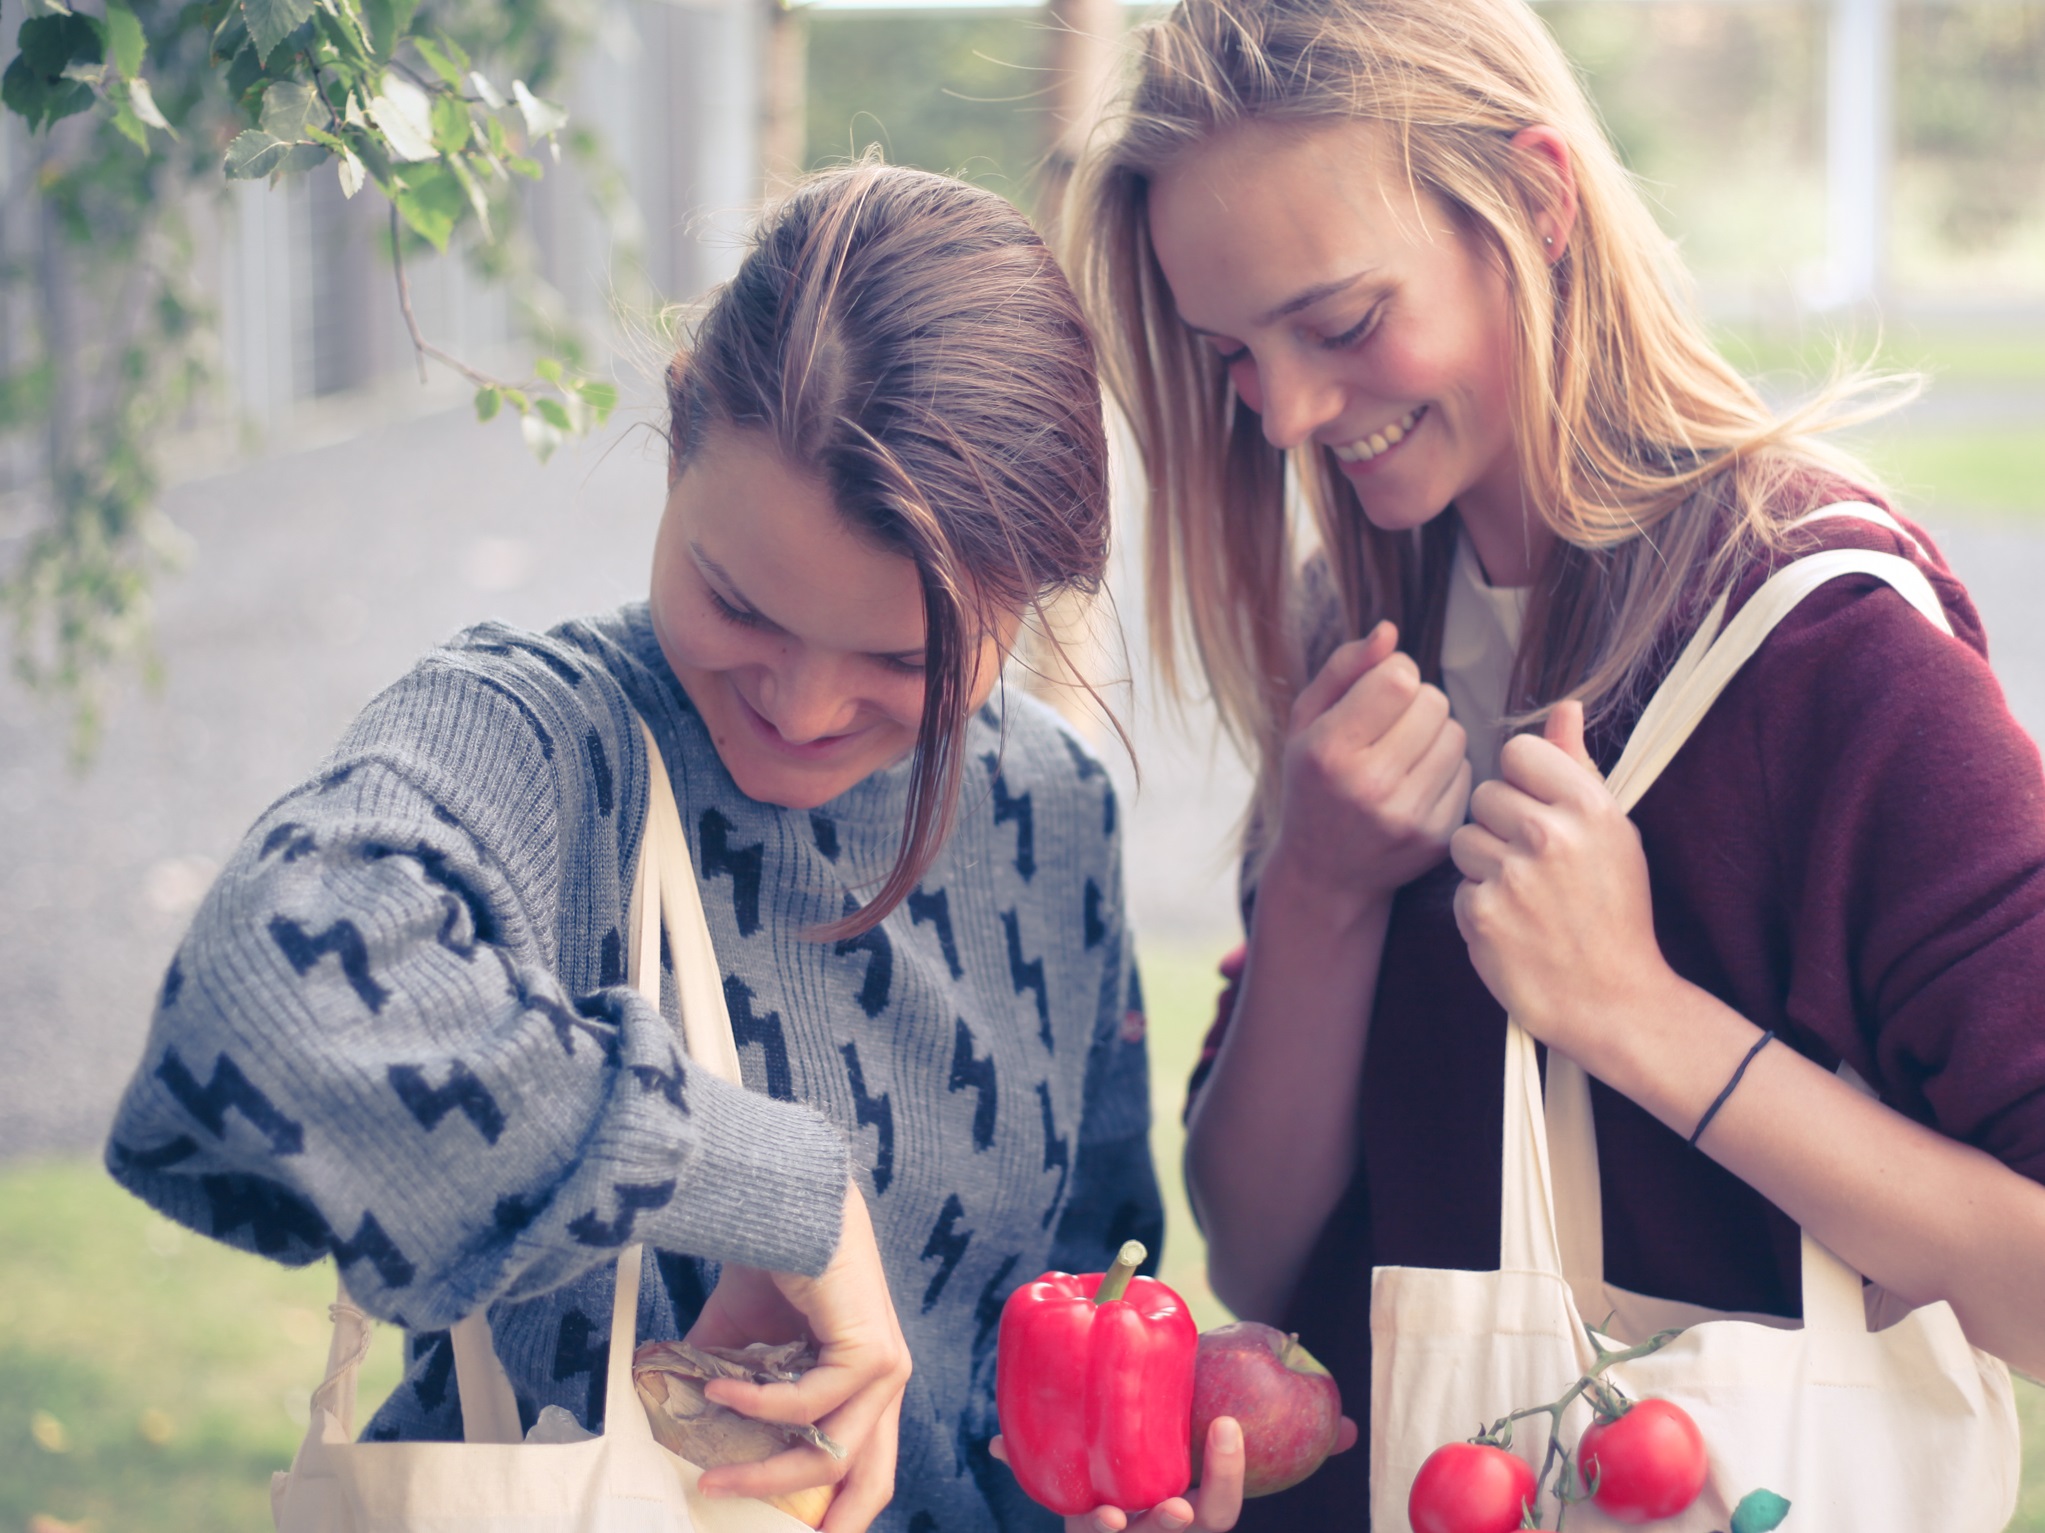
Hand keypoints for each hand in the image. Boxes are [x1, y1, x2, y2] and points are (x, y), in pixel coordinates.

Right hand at [685, 1181, 910, 1532]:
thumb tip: (681, 1426)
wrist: (782, 1199)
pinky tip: (718, 1391)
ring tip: (709, 1472)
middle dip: (826, 1524)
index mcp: (863, 1382)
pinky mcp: (871, 1349)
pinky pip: (809, 1404)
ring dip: (763, 1472)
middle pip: (866, 1479)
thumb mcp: (742, 1339)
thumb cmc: (770, 1261)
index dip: (837, 1511)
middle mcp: (884, 1379)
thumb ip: (726, 1384)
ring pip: (832, 1452)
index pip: (866, 1464)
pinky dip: (758, 1406)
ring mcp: (884, 1366)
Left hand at [989, 1414, 1344, 1531]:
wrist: (1121, 1476)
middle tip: (1171, 1504)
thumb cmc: (1183, 1447)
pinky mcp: (1065, 1512)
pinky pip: (1041, 1494)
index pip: (1216, 1510)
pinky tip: (995, 1442)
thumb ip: (1291, 1438)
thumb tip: (1348, 1429)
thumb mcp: (1219, 1437)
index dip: (1222, 1474)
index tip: (1223, 1426)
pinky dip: (1016, 1459)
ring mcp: (1106, 1522)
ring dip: (1100, 1528)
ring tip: (1106, 1515)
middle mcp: (1148, 1522)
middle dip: (1173, 1524)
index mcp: (1187, 1508)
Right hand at [1267, 622, 1470, 910]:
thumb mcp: (1305, 723)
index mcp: (1328, 751)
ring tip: (1404, 753)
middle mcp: (1368, 786)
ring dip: (1436, 734)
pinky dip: (1446, 770)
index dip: (1394, 674)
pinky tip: (1417, 784)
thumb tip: (1390, 631)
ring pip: (1456, 734)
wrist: (1324, 874)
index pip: (1400, 679)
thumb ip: (1343, 669)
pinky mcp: (1436, 836)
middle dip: (1417, 702)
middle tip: (1391, 726)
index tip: (1376, 693)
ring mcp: (1406, 815)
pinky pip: (1467, 773)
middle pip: (1434, 702)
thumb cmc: (1313, 783)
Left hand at [1448, 702, 1673, 1063]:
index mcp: (1588, 806)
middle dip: (1501, 825)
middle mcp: (1549, 835)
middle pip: (1485, 794)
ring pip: (1463, 838)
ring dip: (1484, 864)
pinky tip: (1513, 926)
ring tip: (1524, 895)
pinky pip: (1459, 887)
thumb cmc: (1614, 911)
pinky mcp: (1482, 913)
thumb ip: (1578, 767)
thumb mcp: (1612, 832)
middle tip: (1535, 865)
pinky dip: (1479, 906)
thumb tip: (1564, 707)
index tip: (1541, 810)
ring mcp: (1512, 875)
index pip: (1519, 751)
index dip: (1524, 781)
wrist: (1614, 999)